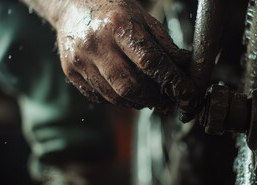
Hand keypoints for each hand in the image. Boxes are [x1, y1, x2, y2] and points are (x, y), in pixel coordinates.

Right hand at [53, 0, 198, 115]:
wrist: (72, 5)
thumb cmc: (110, 10)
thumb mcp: (141, 17)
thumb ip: (162, 43)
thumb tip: (182, 67)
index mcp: (118, 25)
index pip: (150, 61)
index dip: (171, 80)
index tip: (185, 91)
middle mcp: (96, 44)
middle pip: (129, 86)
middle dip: (152, 98)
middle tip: (165, 101)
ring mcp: (80, 60)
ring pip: (114, 97)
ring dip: (136, 103)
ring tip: (147, 98)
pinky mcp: (71, 72)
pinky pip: (98, 97)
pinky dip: (116, 100)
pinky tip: (124, 93)